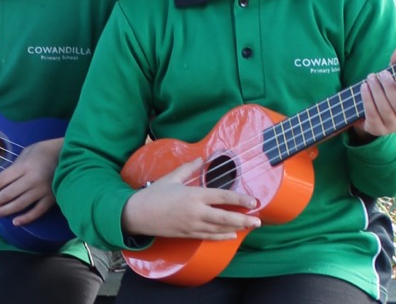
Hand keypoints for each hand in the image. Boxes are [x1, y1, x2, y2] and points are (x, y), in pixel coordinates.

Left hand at [0, 138, 62, 226]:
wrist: (71, 155)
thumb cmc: (45, 151)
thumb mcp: (27, 153)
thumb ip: (16, 167)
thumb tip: (3, 181)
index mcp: (24, 166)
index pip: (2, 180)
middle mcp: (32, 179)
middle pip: (8, 194)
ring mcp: (42, 191)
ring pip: (20, 205)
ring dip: (6, 210)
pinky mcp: (51, 199)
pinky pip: (37, 212)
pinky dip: (25, 218)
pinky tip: (16, 221)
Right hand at [121, 158, 259, 240]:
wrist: (137, 214)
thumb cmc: (154, 194)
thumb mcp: (172, 178)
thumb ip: (188, 168)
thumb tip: (200, 158)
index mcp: (194, 195)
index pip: (222, 196)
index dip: (240, 199)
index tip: (253, 201)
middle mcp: (196, 212)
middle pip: (225, 217)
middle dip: (244, 219)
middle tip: (258, 220)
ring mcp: (192, 225)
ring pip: (219, 229)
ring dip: (236, 228)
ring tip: (249, 227)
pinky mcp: (187, 234)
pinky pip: (208, 236)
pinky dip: (222, 237)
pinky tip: (231, 235)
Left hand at [354, 46, 395, 140]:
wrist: (375, 115)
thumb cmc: (389, 93)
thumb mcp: (395, 78)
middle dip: (388, 87)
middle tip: (381, 74)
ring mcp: (391, 126)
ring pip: (384, 109)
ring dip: (376, 92)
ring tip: (370, 78)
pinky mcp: (377, 129)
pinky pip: (372, 114)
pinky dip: (367, 100)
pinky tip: (364, 88)